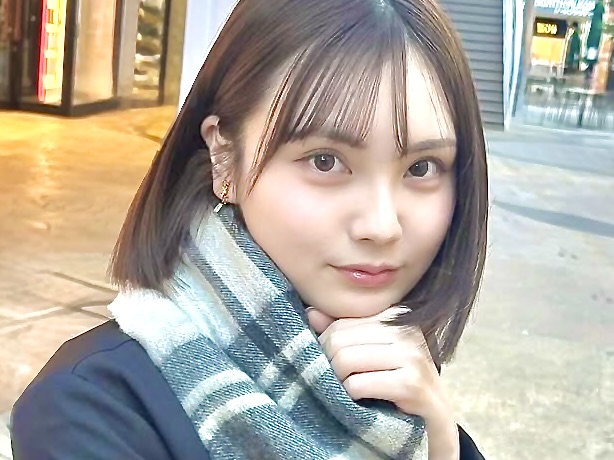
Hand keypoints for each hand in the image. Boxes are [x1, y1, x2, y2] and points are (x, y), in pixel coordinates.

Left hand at [307, 307, 459, 459]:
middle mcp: (406, 329)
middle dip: (329, 364)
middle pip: (338, 340)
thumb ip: (343, 330)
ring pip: (345, 360)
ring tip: (347, 389)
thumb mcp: (371, 350)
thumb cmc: (397, 379)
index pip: (339, 323)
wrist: (433, 416)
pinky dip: (350, 396)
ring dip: (338, 381)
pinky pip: (358, 385)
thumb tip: (311, 313)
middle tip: (337, 381)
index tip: (333, 364)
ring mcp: (411, 355)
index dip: (326, 346)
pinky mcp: (411, 383)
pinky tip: (359, 400)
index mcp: (395, 315)